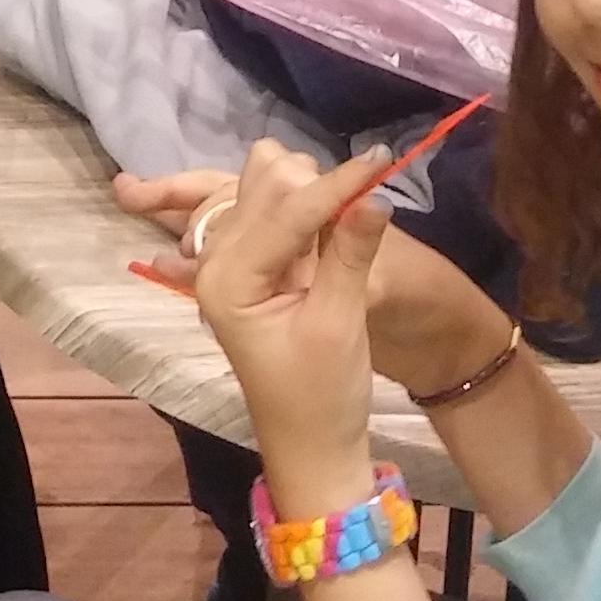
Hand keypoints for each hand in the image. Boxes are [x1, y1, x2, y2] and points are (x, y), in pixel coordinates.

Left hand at [119, 166, 510, 402]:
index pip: (285, 211)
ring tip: (348, 223)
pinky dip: (308, 206)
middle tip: (367, 200)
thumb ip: (350, 254)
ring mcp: (233, 260)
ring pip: (267, 187)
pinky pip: (277, 210)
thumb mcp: (339, 325)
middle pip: (265, 184)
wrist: (312, 444)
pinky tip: (338, 222)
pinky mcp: (255, 264)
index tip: (383, 156)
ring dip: (309, 189)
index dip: (337, 184)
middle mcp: (217, 260)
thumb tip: (375, 192)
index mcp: (226, 279)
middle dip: (317, 183)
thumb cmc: (321, 395)